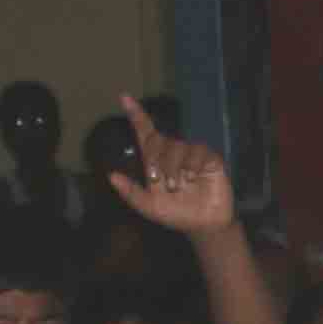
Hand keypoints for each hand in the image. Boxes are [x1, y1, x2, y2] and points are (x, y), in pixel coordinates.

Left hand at [101, 96, 235, 233]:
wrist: (203, 226)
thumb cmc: (177, 215)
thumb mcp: (149, 207)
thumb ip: (131, 193)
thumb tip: (111, 176)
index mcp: (157, 161)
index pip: (146, 133)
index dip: (136, 115)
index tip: (123, 97)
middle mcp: (174, 154)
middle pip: (159, 141)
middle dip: (156, 159)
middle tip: (159, 181)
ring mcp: (193, 155)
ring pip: (178, 146)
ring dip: (173, 167)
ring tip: (177, 185)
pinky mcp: (211, 160)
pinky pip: (199, 151)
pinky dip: (193, 164)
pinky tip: (193, 177)